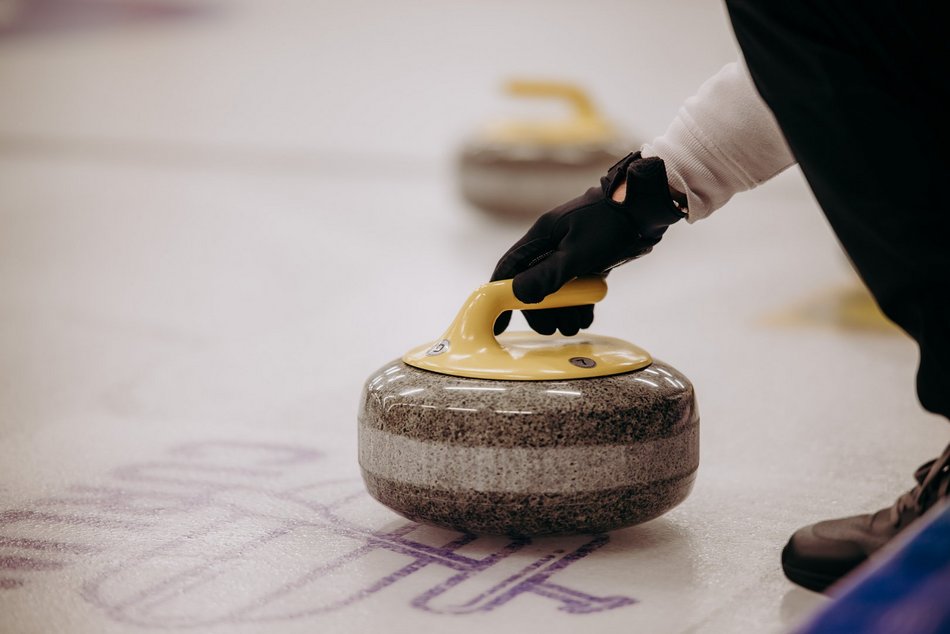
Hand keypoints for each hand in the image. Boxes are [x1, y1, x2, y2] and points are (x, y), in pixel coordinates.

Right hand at [490, 152, 685, 335]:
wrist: (645, 209)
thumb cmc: (609, 225)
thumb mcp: (577, 254)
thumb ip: (548, 275)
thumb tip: (518, 294)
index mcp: (540, 237)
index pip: (510, 269)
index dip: (499, 295)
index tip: (498, 322)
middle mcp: (551, 246)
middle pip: (533, 285)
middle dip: (541, 310)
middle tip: (551, 329)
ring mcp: (570, 253)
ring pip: (557, 290)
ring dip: (563, 311)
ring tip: (574, 326)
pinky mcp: (589, 261)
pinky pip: (576, 289)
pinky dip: (579, 305)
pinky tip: (586, 317)